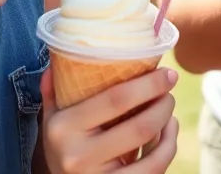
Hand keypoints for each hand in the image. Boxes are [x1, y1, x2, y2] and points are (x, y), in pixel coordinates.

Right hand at [41, 67, 177, 172]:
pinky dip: (167, 149)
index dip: (149, 84)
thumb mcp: (51, 120)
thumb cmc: (61, 147)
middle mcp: (78, 156)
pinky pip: (153, 171)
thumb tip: (59, 57)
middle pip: (140, 126)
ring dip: (169, 127)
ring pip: (153, 153)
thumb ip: (55, 91)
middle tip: (169, 91)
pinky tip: (167, 135)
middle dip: (164, 104)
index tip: (168, 72)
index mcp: (63, 128)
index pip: (116, 99)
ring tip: (169, 113)